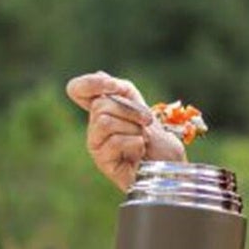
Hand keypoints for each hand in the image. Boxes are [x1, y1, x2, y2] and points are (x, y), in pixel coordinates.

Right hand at [66, 71, 185, 191]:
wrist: (171, 170)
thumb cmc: (159, 143)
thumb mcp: (142, 107)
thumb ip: (123, 92)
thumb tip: (103, 79)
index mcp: (103, 110)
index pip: (77, 89)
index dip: (90, 83)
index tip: (115, 86)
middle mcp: (95, 126)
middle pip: (99, 105)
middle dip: (130, 111)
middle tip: (146, 123)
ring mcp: (96, 144)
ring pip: (104, 122)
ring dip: (133, 128)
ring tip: (143, 140)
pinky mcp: (102, 161)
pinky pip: (114, 141)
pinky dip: (134, 143)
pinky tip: (139, 153)